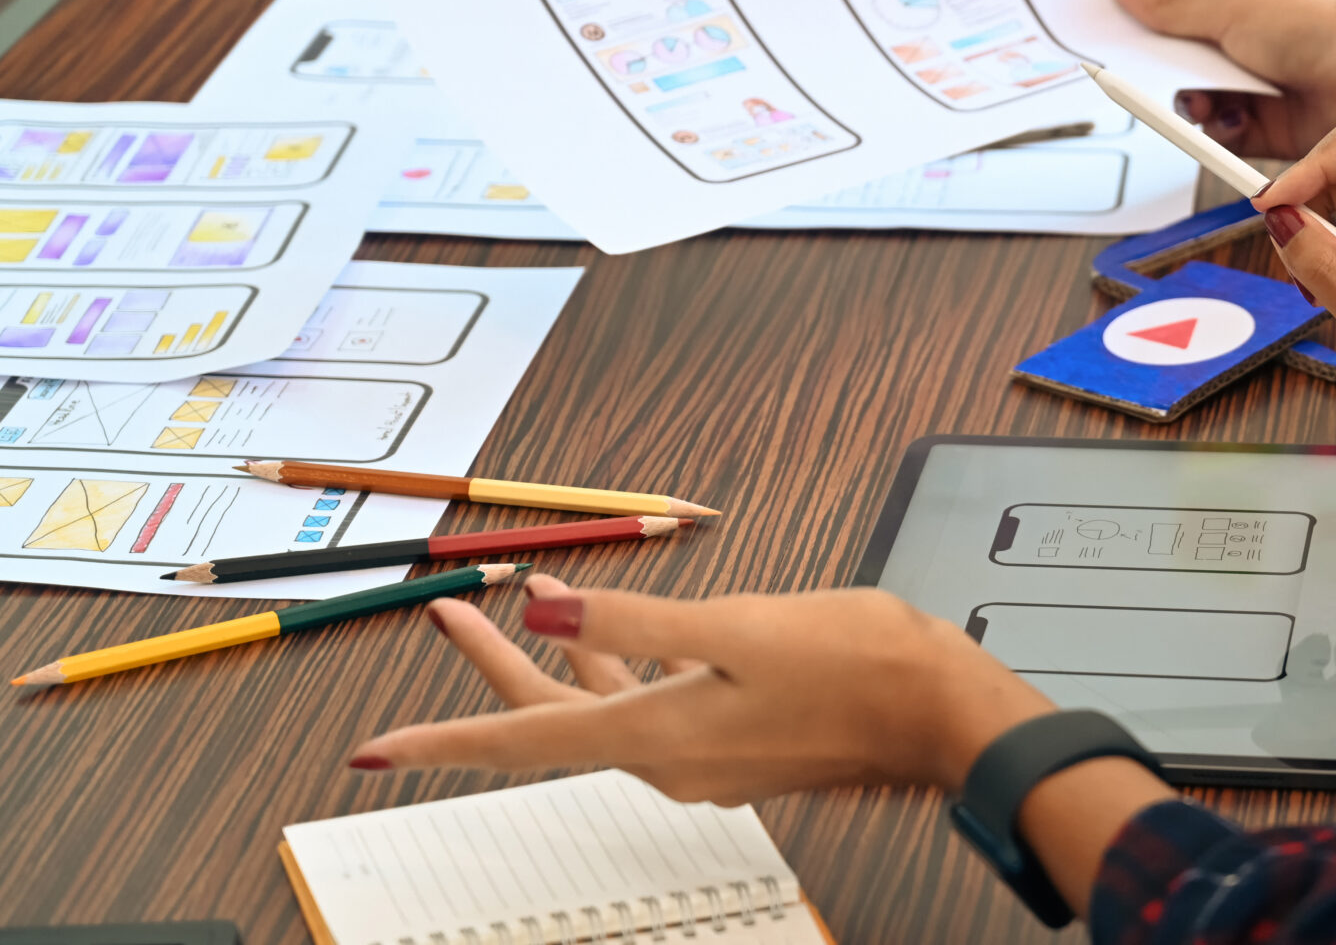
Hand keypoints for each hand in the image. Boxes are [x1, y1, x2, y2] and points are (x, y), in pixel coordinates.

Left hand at [346, 574, 1056, 804]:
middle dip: (491, 663)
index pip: (522, 741)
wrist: (944, 712)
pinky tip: (619, 630)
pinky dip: (619, 661)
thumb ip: (637, 619)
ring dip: (557, 652)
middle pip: (553, 717)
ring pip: (603, 704)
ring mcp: (707, 756)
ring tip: (518, 594)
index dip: (439, 742)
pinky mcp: (740, 740)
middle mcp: (672, 759)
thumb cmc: (859, 666)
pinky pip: (653, 702)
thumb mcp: (739, 628)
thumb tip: (546, 602)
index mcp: (659, 736)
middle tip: (441, 616)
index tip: (372, 753)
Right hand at [1108, 0, 1335, 157]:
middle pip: (1179, 50)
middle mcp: (1248, 33)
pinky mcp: (1266, 123)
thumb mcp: (1232, 4)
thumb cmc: (1318, 25)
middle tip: (1150, 69)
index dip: (1141, 1)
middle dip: (1164, 64)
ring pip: (1196, 95)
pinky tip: (1234, 118)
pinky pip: (1222, 131)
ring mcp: (1257, 79)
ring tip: (1207, 97)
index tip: (1108, 15)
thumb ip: (1170, 3)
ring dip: (1194, 101)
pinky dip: (1221, 129)